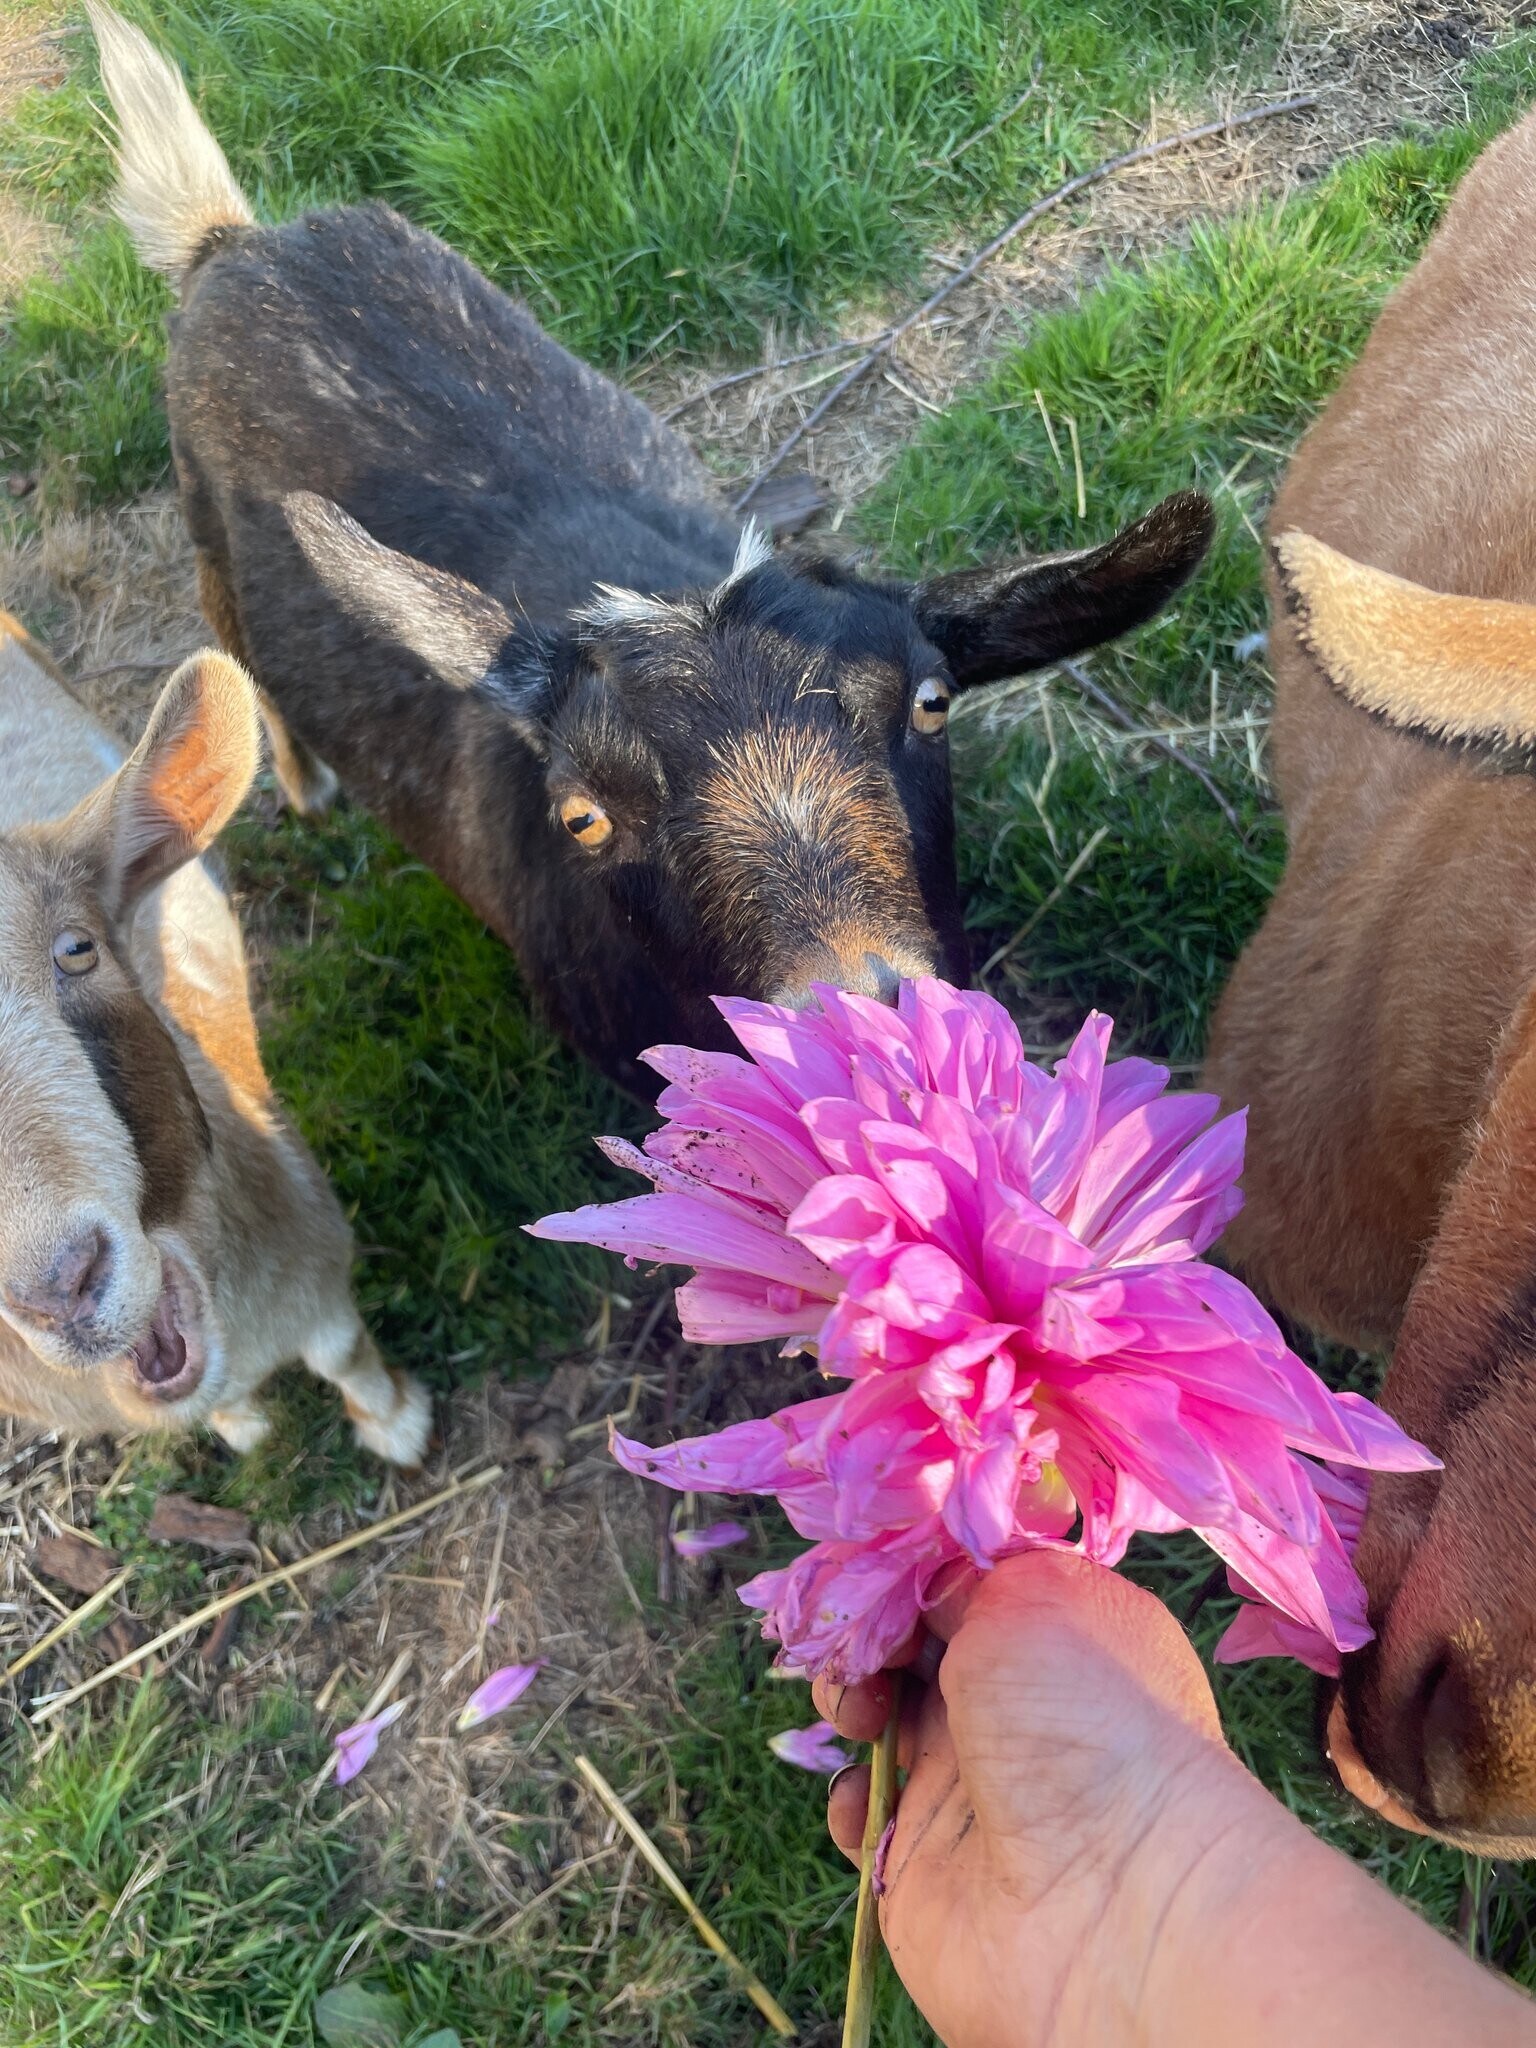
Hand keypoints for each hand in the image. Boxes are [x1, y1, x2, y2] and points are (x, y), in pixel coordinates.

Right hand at [815, 1553, 1248, 2047]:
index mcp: (1056, 1628)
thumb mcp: (1028, 1595)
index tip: (878, 1580)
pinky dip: (846, 1796)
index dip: (906, 1573)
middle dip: (867, 1631)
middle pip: (907, 1640)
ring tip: (860, 1713)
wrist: (1110, 1905)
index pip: (959, 1578)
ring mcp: (967, 1780)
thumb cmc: (1083, 1722)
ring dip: (845, 1695)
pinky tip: (865, 1795)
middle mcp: (1014, 1700)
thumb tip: (922, 1594)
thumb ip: (959, 1578)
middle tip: (867, 1649)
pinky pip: (860, 1813)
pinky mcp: (924, 1856)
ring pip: (875, 1712)